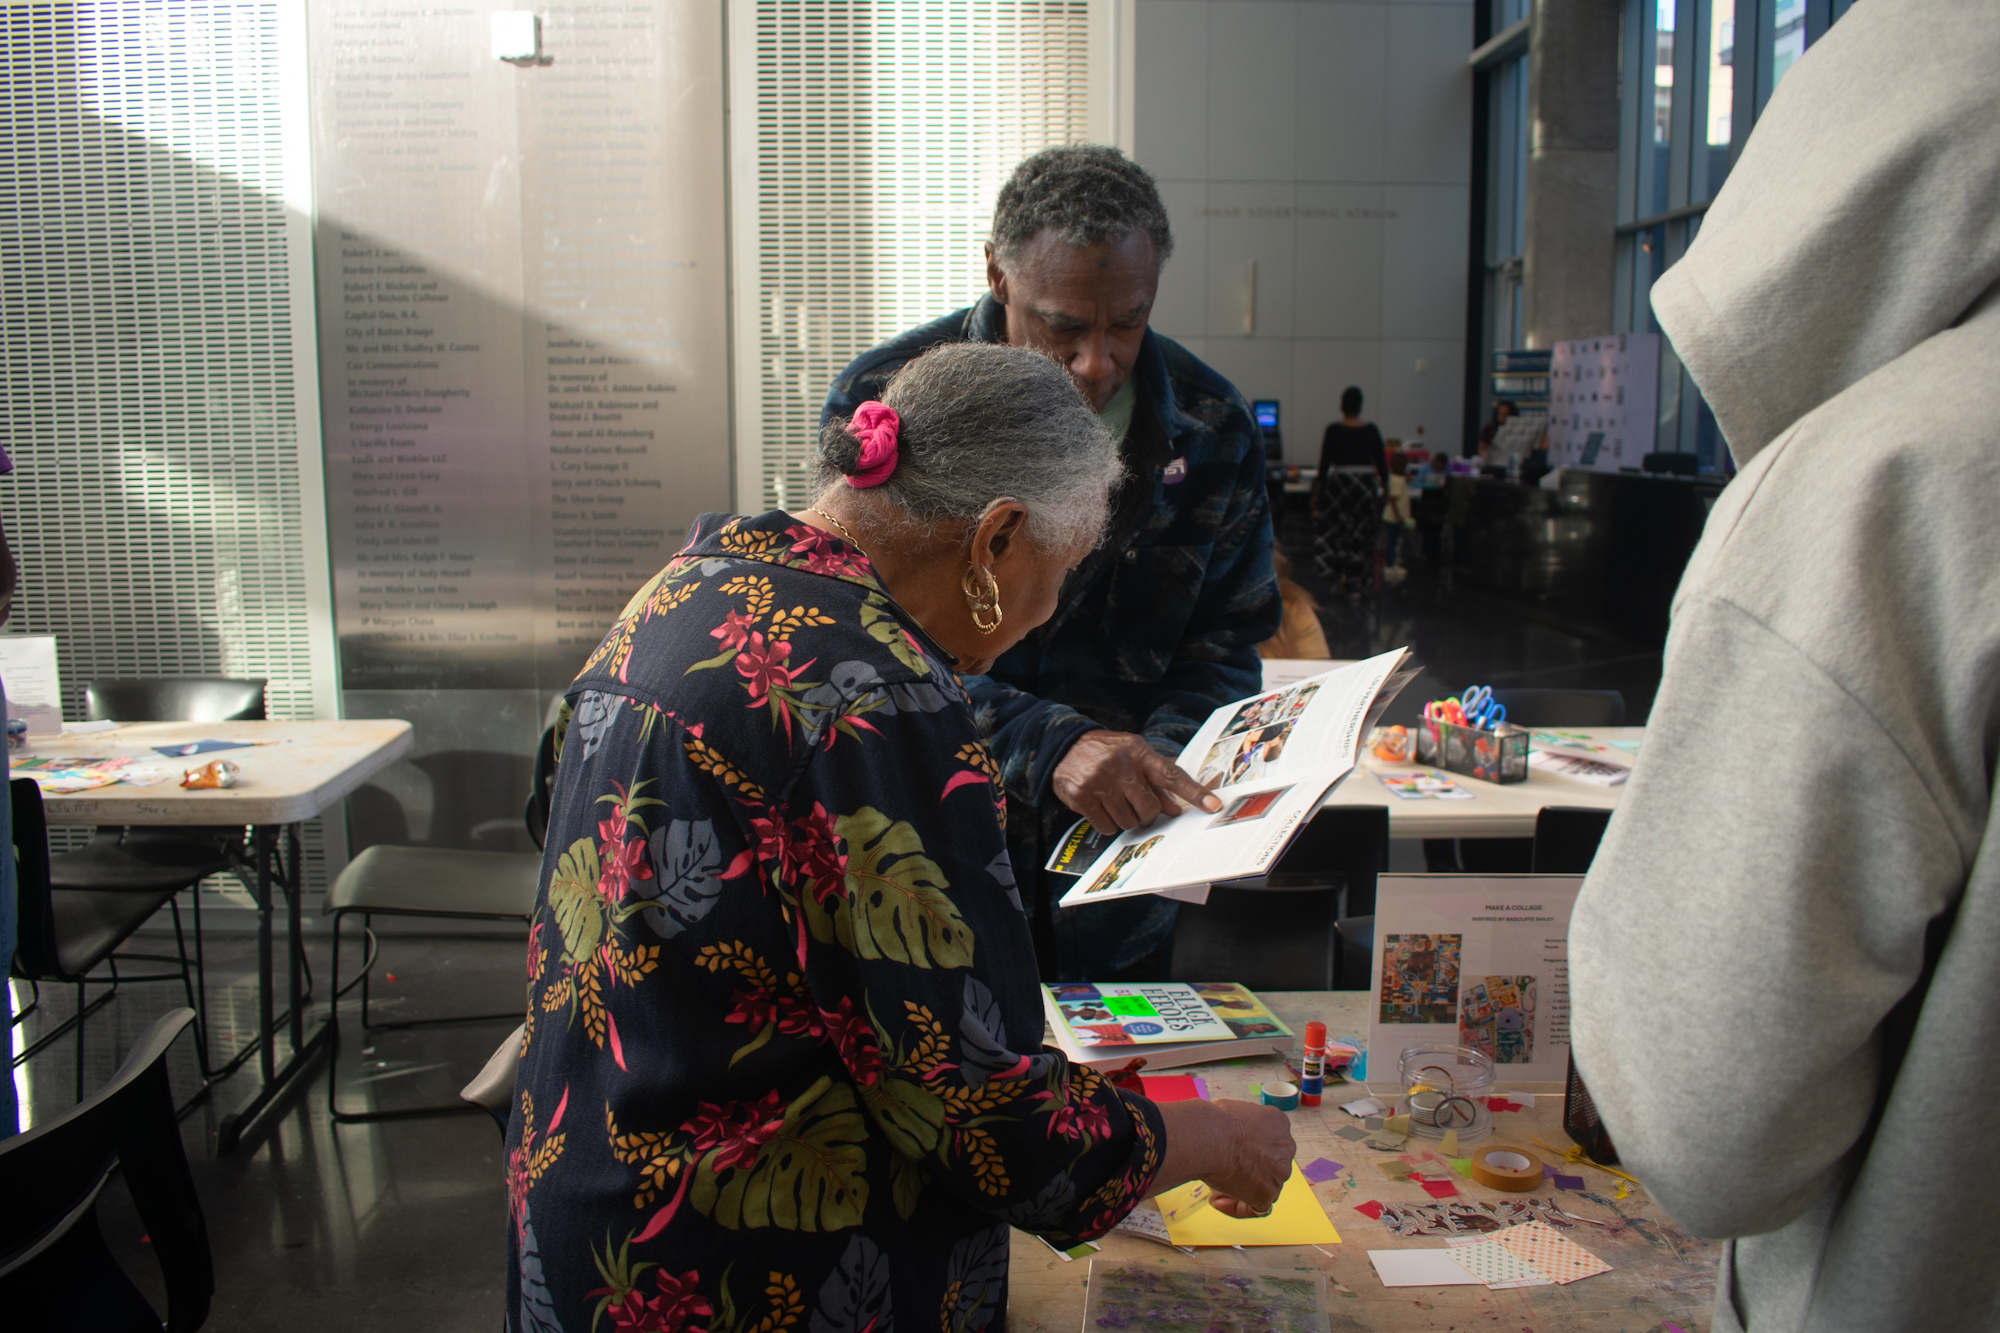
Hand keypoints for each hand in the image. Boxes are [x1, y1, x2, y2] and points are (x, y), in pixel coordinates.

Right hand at [1052, 730, 1221, 833]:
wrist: (1063, 746)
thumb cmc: (1106, 753)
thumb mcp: (1132, 755)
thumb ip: (1155, 780)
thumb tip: (1175, 808)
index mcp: (1138, 752)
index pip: (1172, 775)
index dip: (1194, 792)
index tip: (1213, 805)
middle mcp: (1120, 766)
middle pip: (1149, 808)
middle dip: (1147, 813)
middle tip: (1136, 805)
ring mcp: (1100, 782)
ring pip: (1128, 821)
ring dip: (1126, 819)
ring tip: (1115, 802)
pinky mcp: (1082, 797)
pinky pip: (1107, 826)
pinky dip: (1108, 824)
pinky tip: (1101, 808)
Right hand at [1152, 1098, 1294, 1215]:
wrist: (1209, 1137)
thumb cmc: (1212, 1121)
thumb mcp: (1234, 1112)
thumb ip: (1243, 1127)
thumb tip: (1232, 1137)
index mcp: (1278, 1123)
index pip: (1269, 1142)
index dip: (1248, 1151)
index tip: (1229, 1153)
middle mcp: (1286, 1147)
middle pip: (1270, 1166)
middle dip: (1247, 1172)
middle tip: (1222, 1174)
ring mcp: (1279, 1172)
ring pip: (1264, 1188)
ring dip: (1241, 1191)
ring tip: (1213, 1191)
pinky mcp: (1267, 1193)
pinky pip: (1257, 1209)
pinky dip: (1237, 1208)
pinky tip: (1216, 1202)